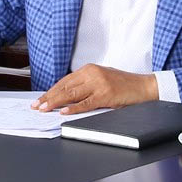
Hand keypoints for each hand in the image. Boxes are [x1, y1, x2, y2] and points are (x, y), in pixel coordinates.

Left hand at [31, 64, 157, 114]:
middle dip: (49, 97)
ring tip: (44, 109)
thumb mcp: (101, 79)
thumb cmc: (123, 85)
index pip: (64, 81)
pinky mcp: (105, 95)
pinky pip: (86, 103)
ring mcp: (98, 84)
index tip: (40, 99)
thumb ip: (85, 85)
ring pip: (71, 94)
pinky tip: (63, 112)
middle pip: (65, 87)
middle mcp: (92, 74)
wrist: (144, 86)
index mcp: (89, 69)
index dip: (50, 91)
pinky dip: (73, 108)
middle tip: (37, 106)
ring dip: (55, 102)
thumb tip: (65, 97)